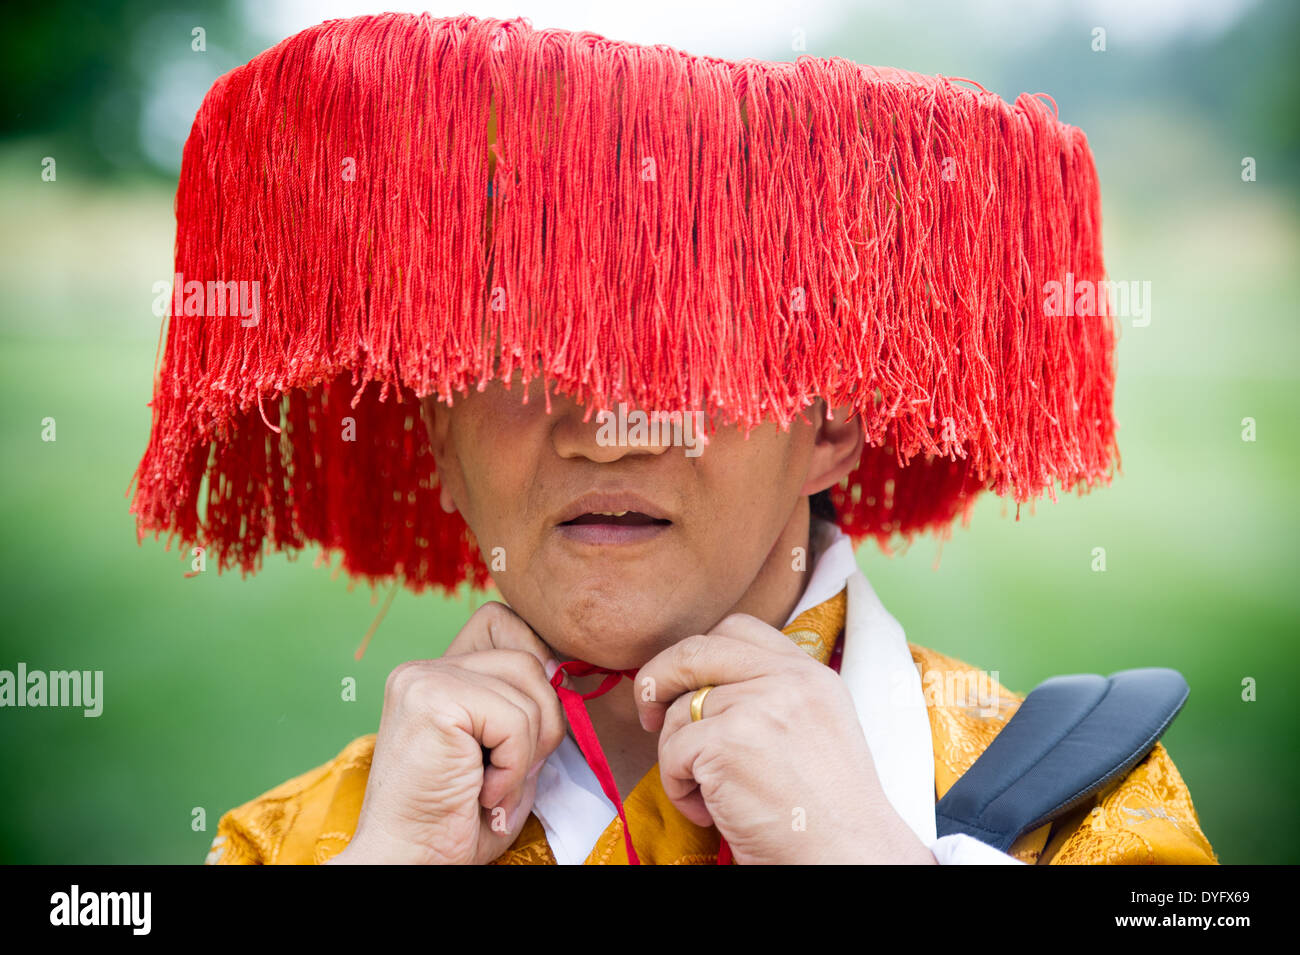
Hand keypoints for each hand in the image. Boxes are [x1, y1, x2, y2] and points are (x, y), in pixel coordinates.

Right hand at [328, 601, 565, 864]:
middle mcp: (423, 668)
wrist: (409, 863)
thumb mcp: (505, 753)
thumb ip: (528, 709)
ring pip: (529, 687)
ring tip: (494, 788)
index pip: (502, 620)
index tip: (532, 724)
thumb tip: (562, 673)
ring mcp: (423, 678)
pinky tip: (483, 793)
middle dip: (544, 720)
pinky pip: (515, 720)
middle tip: (514, 772)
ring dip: (529, 751)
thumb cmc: (455, 821)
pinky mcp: (431, 699)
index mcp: (438, 675)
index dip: (535, 662)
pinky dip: (514, 766)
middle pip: (528, 657)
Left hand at [635, 613, 936, 863]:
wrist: (847, 856)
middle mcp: (787, 679)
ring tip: (707, 795)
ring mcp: (758, 705)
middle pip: (695, 651)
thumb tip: (699, 688)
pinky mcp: (729, 741)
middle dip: (658, 678)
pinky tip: (708, 811)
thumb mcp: (814, 729)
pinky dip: (678, 788)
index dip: (699, 653)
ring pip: (679, 712)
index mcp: (810, 674)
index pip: (739, 629)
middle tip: (650, 715)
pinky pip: (673, 753)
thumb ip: (771, 696)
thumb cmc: (825, 813)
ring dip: (678, 758)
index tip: (685, 685)